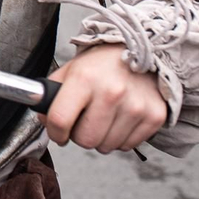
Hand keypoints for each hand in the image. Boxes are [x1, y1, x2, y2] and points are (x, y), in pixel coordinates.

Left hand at [41, 44, 167, 153]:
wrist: (142, 51)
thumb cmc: (103, 63)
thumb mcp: (71, 70)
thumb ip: (52, 94)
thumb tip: (44, 120)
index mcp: (85, 78)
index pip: (60, 119)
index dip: (55, 132)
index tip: (58, 133)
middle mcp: (111, 92)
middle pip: (85, 140)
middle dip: (79, 135)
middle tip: (84, 121)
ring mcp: (135, 106)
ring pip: (106, 147)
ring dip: (101, 138)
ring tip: (104, 117)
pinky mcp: (154, 116)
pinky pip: (127, 146)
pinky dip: (120, 138)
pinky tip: (120, 119)